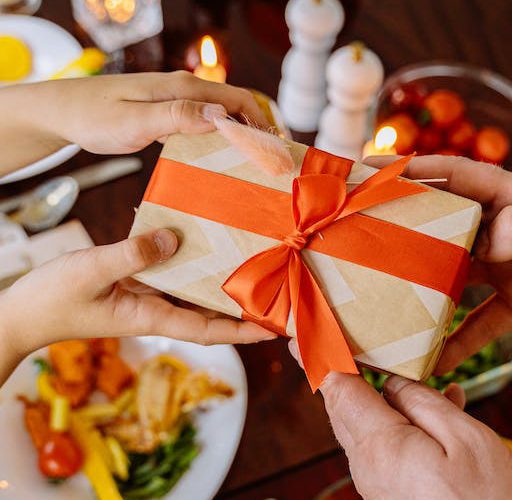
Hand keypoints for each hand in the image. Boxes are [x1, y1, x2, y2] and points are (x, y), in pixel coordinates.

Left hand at [0, 71, 267, 173]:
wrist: (63, 111)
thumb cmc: (94, 117)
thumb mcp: (135, 122)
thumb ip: (177, 116)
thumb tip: (221, 117)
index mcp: (183, 88)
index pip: (238, 100)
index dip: (263, 123)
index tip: (276, 150)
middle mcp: (184, 89)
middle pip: (236, 106)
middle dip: (259, 129)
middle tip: (273, 160)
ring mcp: (176, 100)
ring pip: (221, 115)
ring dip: (241, 135)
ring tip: (255, 162)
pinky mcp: (168, 112)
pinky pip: (204, 123)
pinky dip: (220, 138)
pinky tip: (222, 158)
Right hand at [0, 229, 274, 384]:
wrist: (23, 311)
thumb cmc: (52, 300)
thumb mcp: (93, 272)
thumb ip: (133, 254)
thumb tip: (175, 238)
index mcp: (153, 317)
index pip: (211, 329)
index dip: (245, 331)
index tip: (276, 327)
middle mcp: (156, 309)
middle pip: (210, 312)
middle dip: (243, 307)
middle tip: (277, 288)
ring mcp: (146, 296)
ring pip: (193, 290)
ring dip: (219, 280)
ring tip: (251, 260)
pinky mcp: (134, 282)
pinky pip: (169, 272)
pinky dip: (185, 258)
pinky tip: (194, 235)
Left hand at [288, 342, 511, 499]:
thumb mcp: (465, 439)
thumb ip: (421, 403)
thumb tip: (391, 382)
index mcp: (381, 446)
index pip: (338, 390)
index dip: (321, 358)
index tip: (302, 337)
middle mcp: (367, 466)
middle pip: (344, 406)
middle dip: (343, 372)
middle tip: (343, 341)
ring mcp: (376, 482)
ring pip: (364, 424)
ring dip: (380, 394)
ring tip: (414, 373)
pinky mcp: (389, 491)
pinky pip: (382, 444)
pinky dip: (398, 419)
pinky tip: (434, 408)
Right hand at [366, 155, 511, 371]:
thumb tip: (483, 246)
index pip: (457, 176)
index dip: (415, 170)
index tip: (374, 170)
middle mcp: (504, 229)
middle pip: (444, 225)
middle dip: (406, 229)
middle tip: (365, 238)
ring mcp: (508, 267)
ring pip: (453, 276)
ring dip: (423, 288)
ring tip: (387, 301)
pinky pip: (478, 322)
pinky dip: (457, 339)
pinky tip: (435, 357)